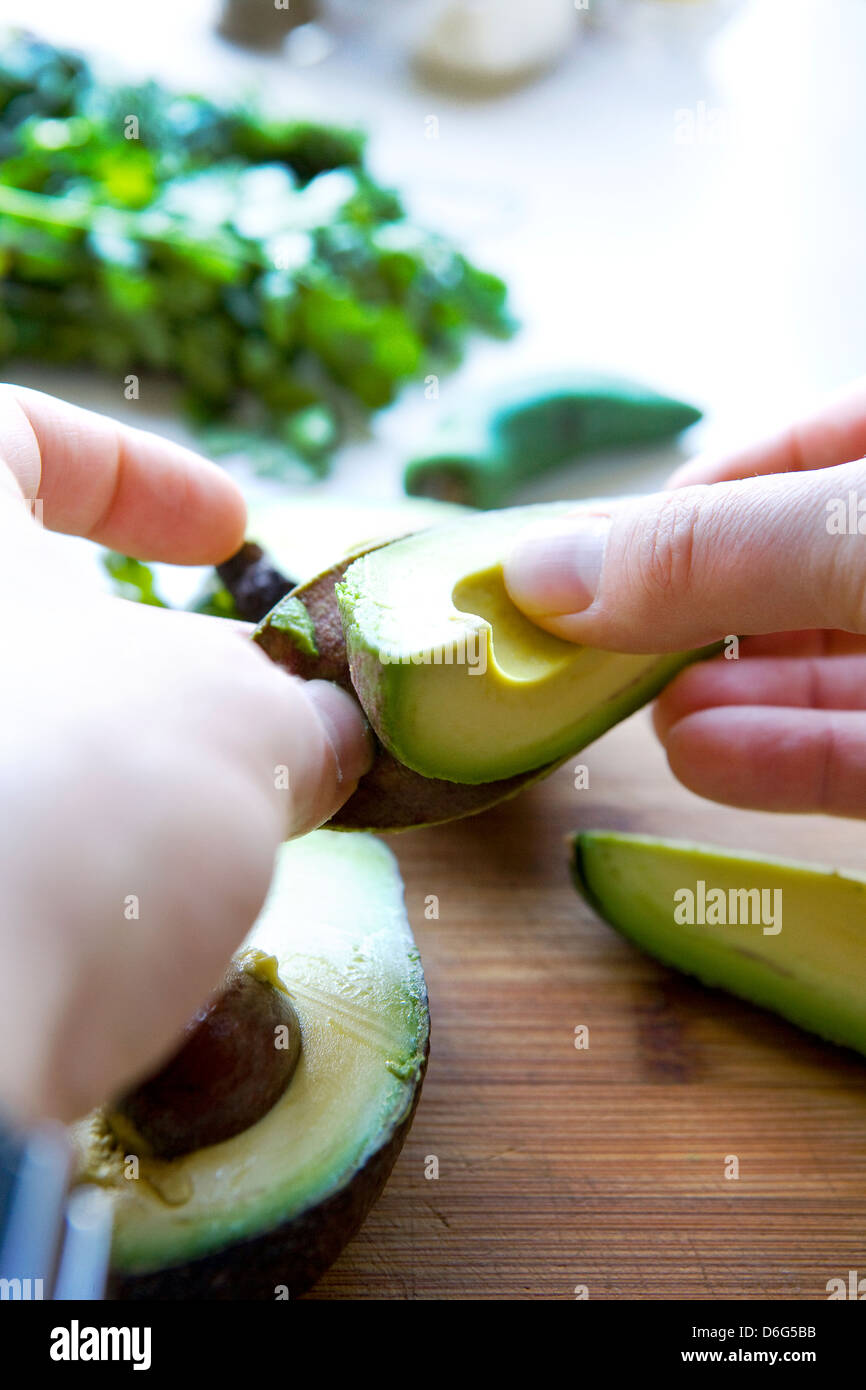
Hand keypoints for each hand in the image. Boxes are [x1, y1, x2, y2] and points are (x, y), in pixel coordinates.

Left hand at [0, 386, 371, 1124]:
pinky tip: (117, 933)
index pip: (24, 432)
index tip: (234, 534)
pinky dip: (41, 866)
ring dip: (102, 780)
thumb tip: (316, 736)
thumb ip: (290, 713)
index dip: (140, 476)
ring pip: (4, 738)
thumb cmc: (74, 800)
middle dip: (138, 669)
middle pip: (12, 615)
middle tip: (245, 731)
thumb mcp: (239, 729)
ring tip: (202, 853)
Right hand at [504, 378, 865, 817]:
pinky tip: (705, 759)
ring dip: (723, 695)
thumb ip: (711, 550)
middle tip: (585, 652)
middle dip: (687, 615)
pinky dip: (785, 760)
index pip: (788, 456)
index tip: (584, 560)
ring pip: (828, 670)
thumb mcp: (855, 528)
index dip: (684, 505)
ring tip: (643, 715)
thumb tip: (542, 569)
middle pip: (789, 573)